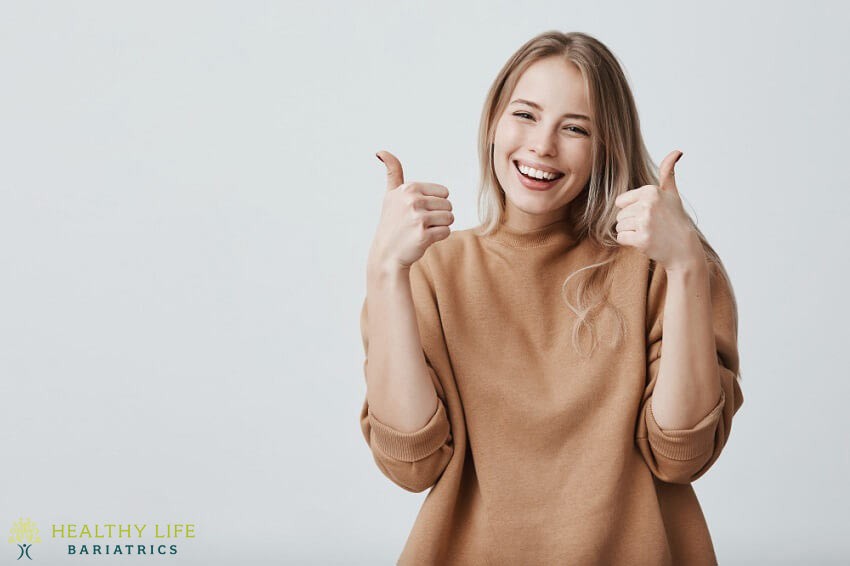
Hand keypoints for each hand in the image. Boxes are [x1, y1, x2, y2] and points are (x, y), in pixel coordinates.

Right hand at [368, 150, 454, 271]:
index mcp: (408, 188)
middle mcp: (412, 200)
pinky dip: (438, 237)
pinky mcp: (423, 234)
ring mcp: (417, 218)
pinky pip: (446, 231)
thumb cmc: (392, 224)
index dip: (435, 204)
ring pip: (450, 218)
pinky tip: (423, 239)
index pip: (444, 192)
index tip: (418, 211)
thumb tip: (380, 151)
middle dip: (439, 216)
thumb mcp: (390, 195)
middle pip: (448, 205)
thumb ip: (392, 172)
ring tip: (422, 230)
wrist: (386, 254)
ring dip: (440, 226)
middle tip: (420, 224)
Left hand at [613, 150, 703, 271]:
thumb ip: (668, 172)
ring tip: (649, 233)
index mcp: (651, 191)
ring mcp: (644, 222)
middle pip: (619, 215)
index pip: (621, 201)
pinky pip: (621, 238)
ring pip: (619, 226)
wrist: (684, 248)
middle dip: (631, 222)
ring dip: (631, 232)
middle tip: (651, 225)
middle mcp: (647, 204)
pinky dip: (630, 242)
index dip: (632, 210)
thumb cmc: (675, 220)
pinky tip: (645, 241)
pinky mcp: (641, 239)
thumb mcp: (672, 194)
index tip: (649, 214)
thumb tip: (677, 151)